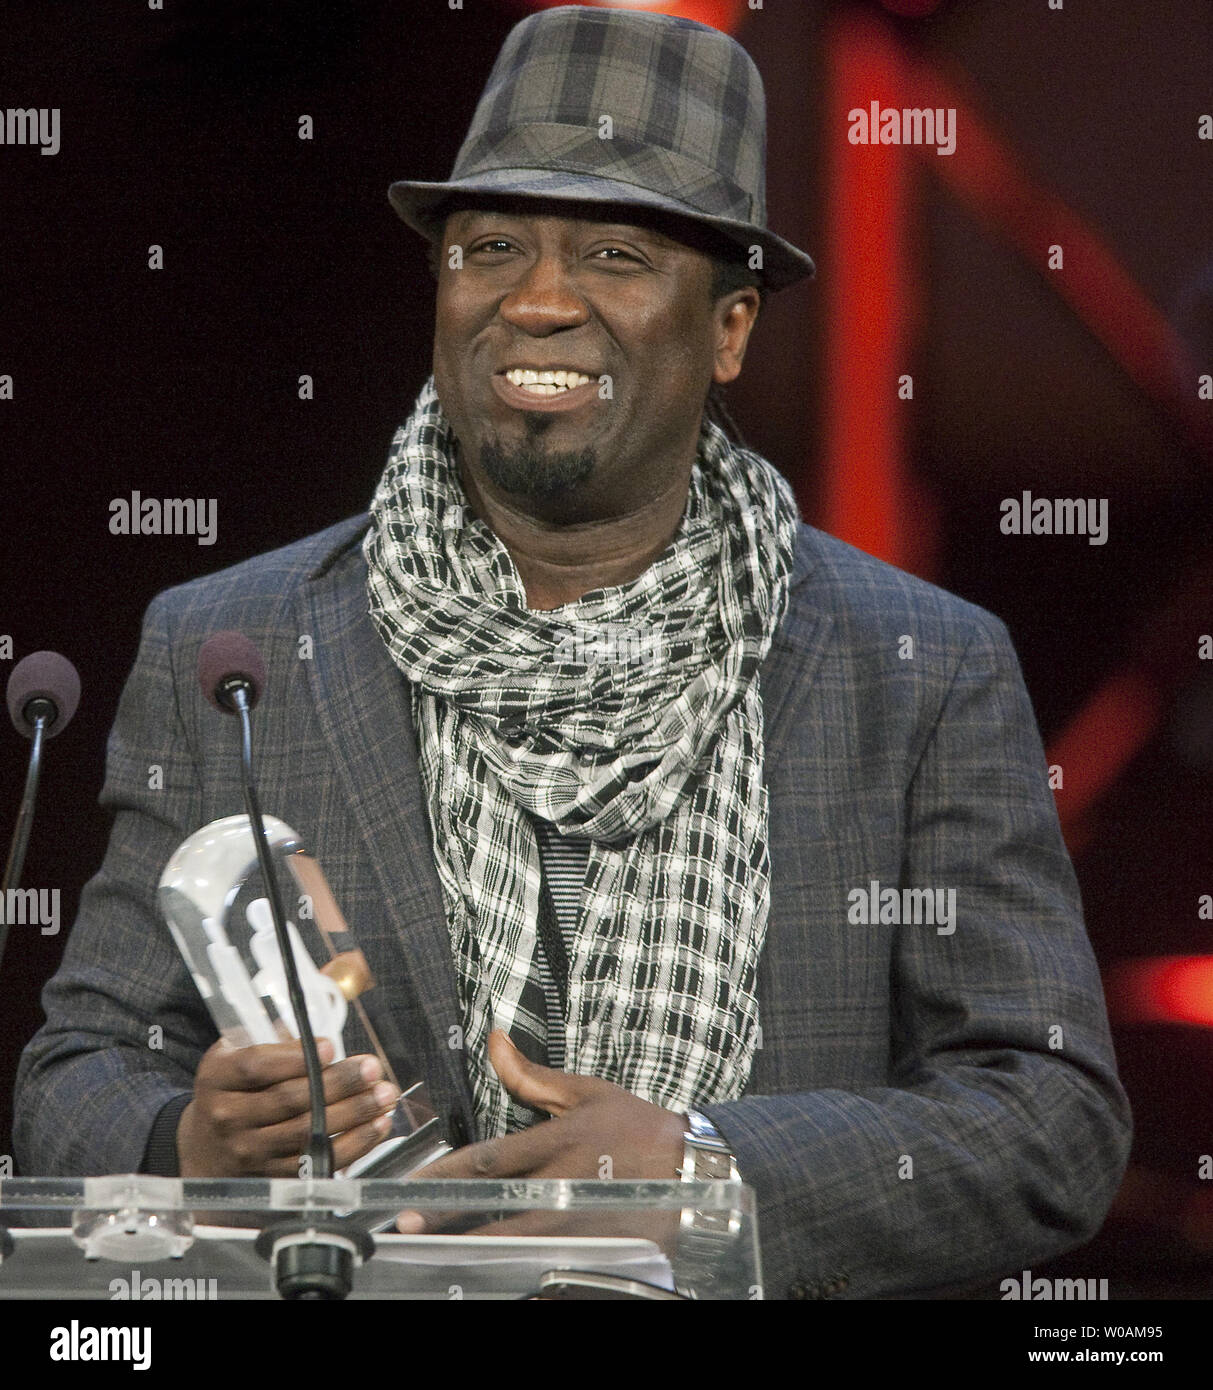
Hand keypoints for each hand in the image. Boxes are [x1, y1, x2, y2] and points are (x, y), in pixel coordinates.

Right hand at [177, 1037, 400, 1177]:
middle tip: (372, 1068)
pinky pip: (315, 1162)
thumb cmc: (234, 1090)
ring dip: (353, 1114)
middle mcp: (228, 1118)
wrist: (204, 1148)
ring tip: (384, 1094)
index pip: (255, 1066)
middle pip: (288, 1100)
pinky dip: (353, 1145)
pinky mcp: (270, 1177)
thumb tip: (324, 1044)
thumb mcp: (236, 1057)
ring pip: (306, 1133)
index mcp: (217, 1078)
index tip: (331, 1047)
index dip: (294, 1057)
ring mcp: (248, 1152)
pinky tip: (377, 1125)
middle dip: (338, 1083)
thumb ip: (275, 1045)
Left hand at [396, 1029, 685, 1238]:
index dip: (448, 1170)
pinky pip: (546, 1259)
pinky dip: (517, 1264)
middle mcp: (561, 1182)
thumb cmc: (636, 1125)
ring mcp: (576, 1218)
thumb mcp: (585, 1092)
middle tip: (406, 1223)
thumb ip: (531, 1075)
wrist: (692, 1165)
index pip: (491, 1158)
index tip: (414, 1181)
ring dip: (472, 1243)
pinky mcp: (591, 1242)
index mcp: (557, 1141)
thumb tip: (494, 1041)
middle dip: (448, 1214)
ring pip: (514, 1237)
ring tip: (435, 1249)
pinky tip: (490, 1270)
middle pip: (494, 1202)